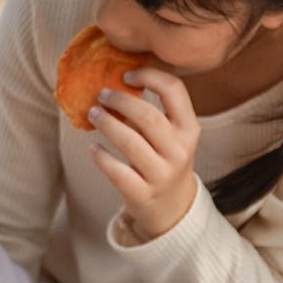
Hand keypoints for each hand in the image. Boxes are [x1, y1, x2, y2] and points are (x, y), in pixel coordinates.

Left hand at [87, 66, 200, 237]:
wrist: (172, 207)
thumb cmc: (165, 161)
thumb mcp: (172, 137)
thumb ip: (153, 113)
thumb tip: (117, 84)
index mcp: (189, 129)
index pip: (175, 90)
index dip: (149, 75)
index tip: (126, 75)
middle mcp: (179, 150)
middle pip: (148, 116)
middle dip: (120, 100)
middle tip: (101, 95)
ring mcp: (162, 174)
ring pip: (130, 141)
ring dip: (106, 123)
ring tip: (93, 114)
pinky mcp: (142, 194)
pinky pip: (117, 171)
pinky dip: (101, 156)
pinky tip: (93, 147)